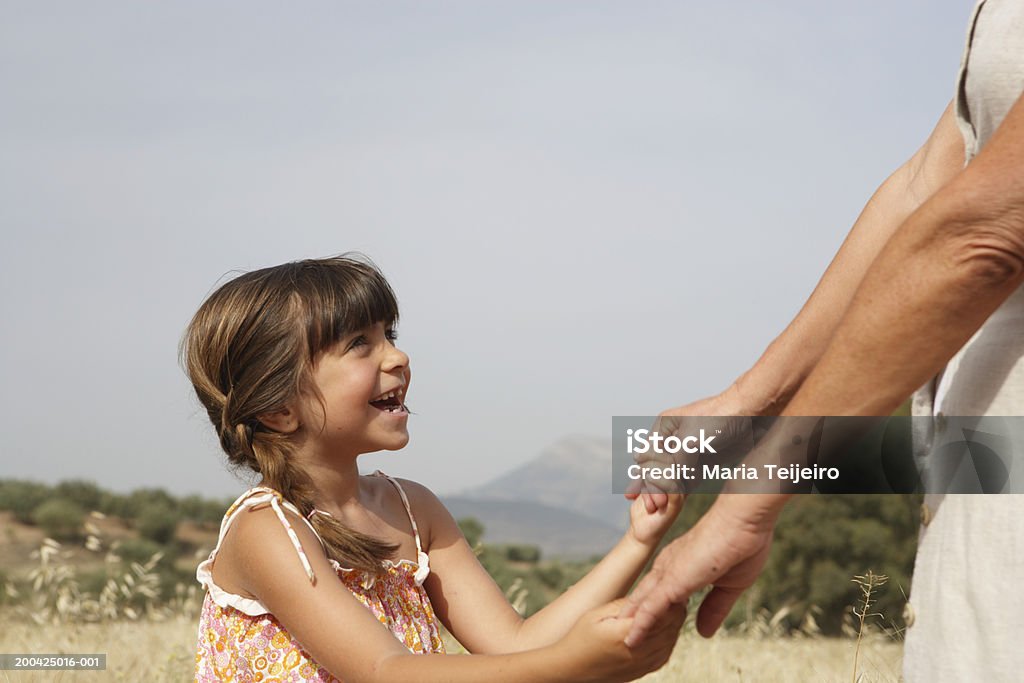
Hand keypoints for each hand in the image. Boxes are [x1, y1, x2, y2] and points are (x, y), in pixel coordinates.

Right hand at [557, 599, 683, 681]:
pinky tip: (666, 629)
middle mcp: (638, 651)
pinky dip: (670, 639)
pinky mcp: (643, 671)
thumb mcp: (596, 614)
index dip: (669, 598)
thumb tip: (645, 596)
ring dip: (675, 624)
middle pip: (670, 626)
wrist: (572, 669)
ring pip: (671, 640)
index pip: (660, 613)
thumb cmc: (580, 638)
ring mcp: (642, 664)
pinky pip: (666, 654)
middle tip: (677, 593)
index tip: (671, 585)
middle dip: (676, 609)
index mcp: (625, 633)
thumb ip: (623, 606)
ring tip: (673, 608)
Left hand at [620, 496, 777, 645]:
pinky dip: (641, 626)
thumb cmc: (742, 544)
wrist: (743, 520)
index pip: (660, 592)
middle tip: (626, 639)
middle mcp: (668, 566)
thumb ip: (714, 607)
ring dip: (633, 626)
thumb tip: (703, 632)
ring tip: (623, 645)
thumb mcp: (729, 585)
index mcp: (680, 564)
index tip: (648, 628)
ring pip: (642, 606)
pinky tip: (632, 641)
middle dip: (635, 619)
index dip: (654, 611)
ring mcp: (667, 573)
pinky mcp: (672, 580)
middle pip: (645, 598)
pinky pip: (650, 609)